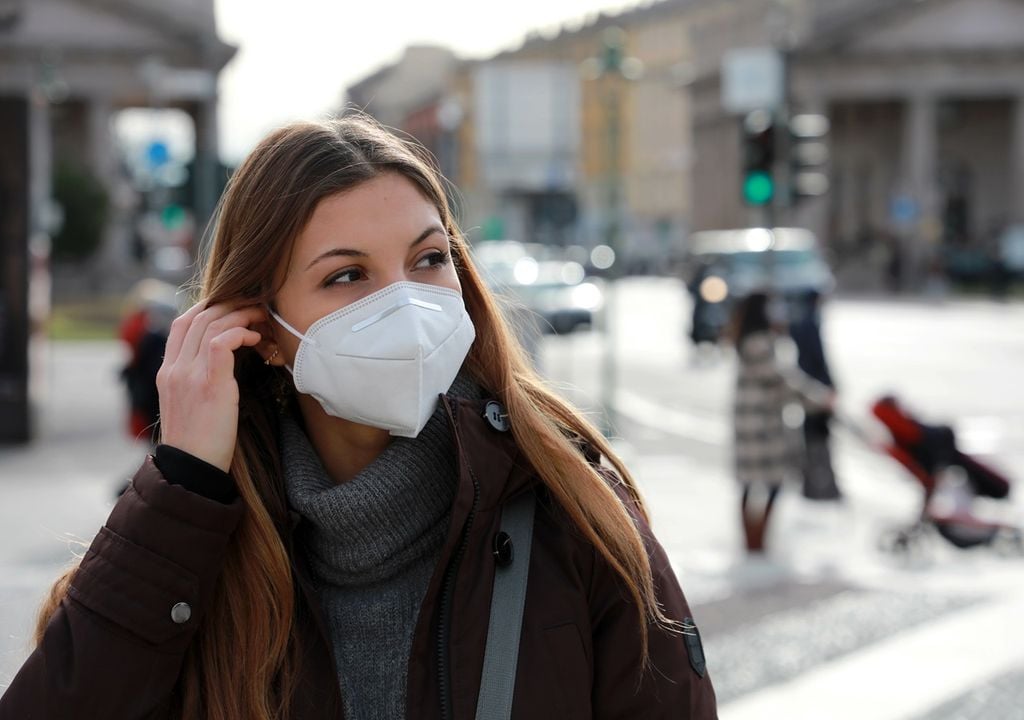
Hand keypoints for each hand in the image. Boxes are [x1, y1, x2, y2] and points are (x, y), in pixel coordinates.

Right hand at [156, 301, 265, 472]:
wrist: (191, 470)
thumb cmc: (199, 443)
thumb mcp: (190, 406)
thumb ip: (198, 381)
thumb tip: (223, 366)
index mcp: (167, 373)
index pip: (181, 324)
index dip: (207, 308)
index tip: (232, 308)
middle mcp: (174, 369)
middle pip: (198, 317)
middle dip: (229, 306)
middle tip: (254, 308)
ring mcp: (188, 375)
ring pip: (211, 324)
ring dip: (240, 315)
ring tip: (260, 319)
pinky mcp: (209, 384)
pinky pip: (221, 342)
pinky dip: (240, 332)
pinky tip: (255, 340)